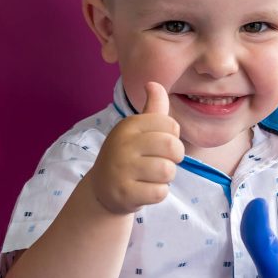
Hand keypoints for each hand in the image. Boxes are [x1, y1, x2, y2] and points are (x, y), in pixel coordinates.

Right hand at [90, 82, 184, 214]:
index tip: (161, 143)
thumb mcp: (138, 129)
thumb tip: (153, 83)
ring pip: (167, 171)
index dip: (173, 136)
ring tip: (152, 176)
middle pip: (172, 146)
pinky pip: (160, 192)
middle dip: (175, 156)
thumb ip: (153, 108)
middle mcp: (123, 144)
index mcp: (129, 125)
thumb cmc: (129, 155)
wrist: (103, 189)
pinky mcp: (124, 193)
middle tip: (164, 161)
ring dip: (166, 177)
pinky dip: (158, 193)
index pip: (171, 125)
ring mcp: (121, 169)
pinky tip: (145, 189)